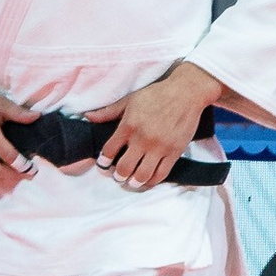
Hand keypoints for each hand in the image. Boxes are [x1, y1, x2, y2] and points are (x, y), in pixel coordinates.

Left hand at [86, 57, 221, 188]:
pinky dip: (152, 181)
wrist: (186, 92)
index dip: (103, 161)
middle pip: (124, 168)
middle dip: (117, 176)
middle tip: (117, 176)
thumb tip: (88, 117)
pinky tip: (147, 181)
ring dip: (133, 182)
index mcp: (129, 125)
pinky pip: (161, 174)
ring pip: (142, 176)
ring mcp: (159, 147)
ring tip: (131, 181)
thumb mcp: (130, 99)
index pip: (109, 151)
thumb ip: (109, 111)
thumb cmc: (157, 94)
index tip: (103, 165)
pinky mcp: (174, 152)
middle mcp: (143, 139)